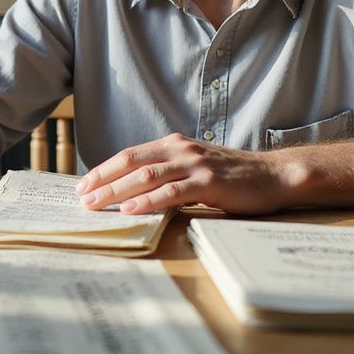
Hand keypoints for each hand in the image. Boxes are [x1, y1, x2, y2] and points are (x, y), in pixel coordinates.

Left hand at [75, 133, 303, 215]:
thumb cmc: (232, 175)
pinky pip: (172, 192)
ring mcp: (194, 164)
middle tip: (80, 198)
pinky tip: (131, 209)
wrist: (273, 175)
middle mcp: (180, 149)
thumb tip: (134, 189)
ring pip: (146, 175)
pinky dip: (148, 200)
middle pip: (131, 162)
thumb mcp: (194, 166)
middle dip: (102, 180)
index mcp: (173, 144)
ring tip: (96, 204)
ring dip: (117, 191)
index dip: (103, 169)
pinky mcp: (208, 182)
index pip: (129, 155)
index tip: (83, 184)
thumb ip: (168, 172)